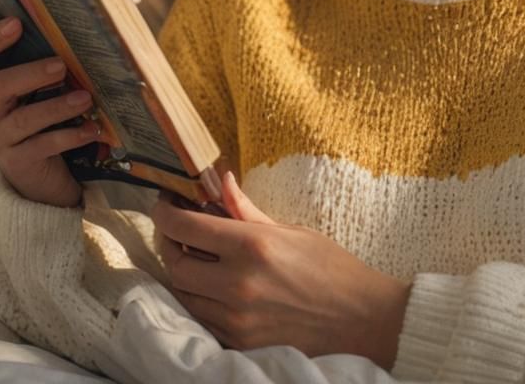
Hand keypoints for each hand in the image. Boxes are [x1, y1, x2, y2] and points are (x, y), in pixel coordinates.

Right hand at [0, 0, 95, 206]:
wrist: (45, 170)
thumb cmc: (45, 107)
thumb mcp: (41, 74)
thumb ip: (46, 44)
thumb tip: (81, 2)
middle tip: (34, 35)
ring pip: (16, 111)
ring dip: (55, 103)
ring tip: (86, 96)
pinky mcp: (15, 159)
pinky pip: (41, 145)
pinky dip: (70, 135)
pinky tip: (93, 128)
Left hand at [153, 170, 412, 370]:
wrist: (359, 319)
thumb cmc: (330, 268)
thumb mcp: (291, 230)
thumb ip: (247, 210)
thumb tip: (223, 181)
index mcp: (252, 245)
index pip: (186, 226)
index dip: (166, 212)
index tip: (165, 202)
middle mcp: (237, 283)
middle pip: (175, 263)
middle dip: (169, 242)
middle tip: (177, 227)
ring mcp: (235, 317)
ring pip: (183, 293)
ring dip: (181, 271)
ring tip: (194, 254)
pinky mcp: (238, 342)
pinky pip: (201, 317)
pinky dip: (197, 297)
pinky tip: (210, 283)